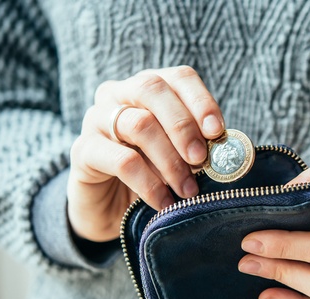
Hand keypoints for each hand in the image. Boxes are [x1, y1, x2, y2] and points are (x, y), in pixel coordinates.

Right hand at [68, 66, 223, 240]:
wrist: (109, 209)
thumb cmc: (152, 175)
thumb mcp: (179, 156)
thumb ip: (198, 146)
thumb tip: (226, 149)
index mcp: (149, 88)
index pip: (179, 77)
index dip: (201, 101)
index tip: (217, 131)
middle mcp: (119, 94)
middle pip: (153, 89)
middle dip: (183, 126)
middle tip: (201, 159)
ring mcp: (96, 118)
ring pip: (139, 124)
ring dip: (170, 160)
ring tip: (187, 190)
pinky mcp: (82, 150)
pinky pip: (122, 161)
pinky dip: (149, 184)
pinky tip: (164, 203)